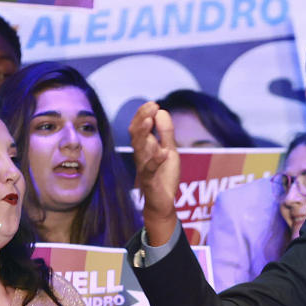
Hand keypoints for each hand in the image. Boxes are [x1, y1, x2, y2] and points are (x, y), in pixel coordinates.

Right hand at [129, 101, 178, 245]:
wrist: (162, 202)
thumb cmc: (164, 175)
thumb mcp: (169, 150)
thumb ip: (166, 133)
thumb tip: (162, 111)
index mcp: (145, 146)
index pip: (140, 127)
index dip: (144, 114)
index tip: (153, 103)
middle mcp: (141, 155)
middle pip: (136, 134)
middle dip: (142, 118)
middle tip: (152, 106)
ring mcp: (143, 167)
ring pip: (139, 149)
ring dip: (144, 134)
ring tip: (151, 121)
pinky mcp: (149, 181)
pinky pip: (149, 170)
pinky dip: (156, 161)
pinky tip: (164, 152)